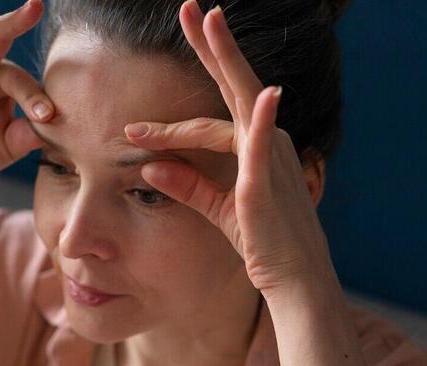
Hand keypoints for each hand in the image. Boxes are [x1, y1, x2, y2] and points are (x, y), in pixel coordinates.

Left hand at [122, 0, 331, 294]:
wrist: (293, 277)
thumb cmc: (262, 243)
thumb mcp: (217, 209)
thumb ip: (187, 186)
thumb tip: (151, 168)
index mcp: (254, 147)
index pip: (207, 122)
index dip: (170, 121)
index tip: (133, 127)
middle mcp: (265, 140)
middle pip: (233, 83)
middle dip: (212, 44)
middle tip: (191, 7)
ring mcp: (269, 155)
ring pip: (239, 99)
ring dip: (223, 57)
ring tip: (209, 21)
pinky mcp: (265, 180)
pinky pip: (262, 142)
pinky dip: (261, 116)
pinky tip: (263, 92)